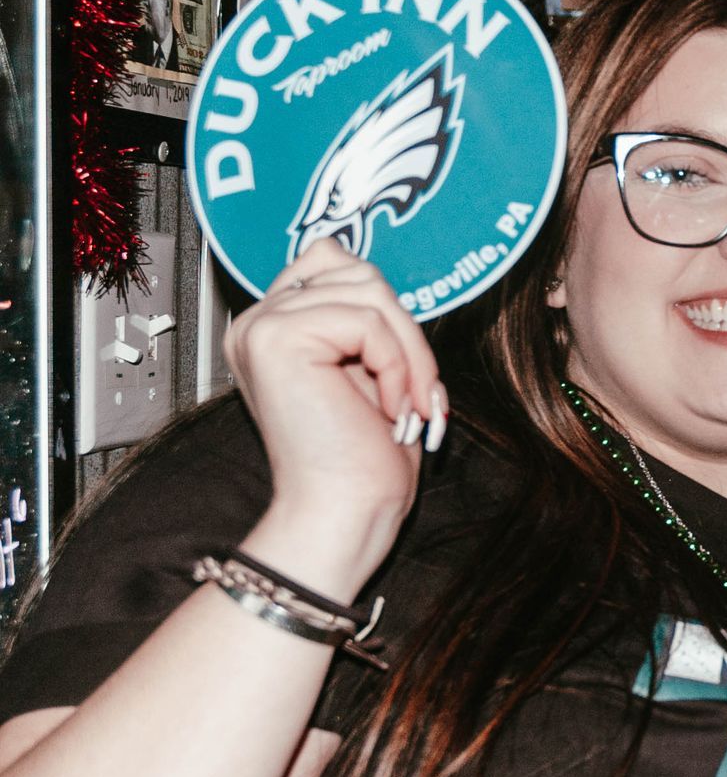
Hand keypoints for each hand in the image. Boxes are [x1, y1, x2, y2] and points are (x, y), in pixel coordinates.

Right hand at [224, 240, 445, 601]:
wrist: (342, 514)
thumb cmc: (362, 459)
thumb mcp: (371, 372)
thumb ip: (367, 321)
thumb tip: (384, 282)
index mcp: (273, 328)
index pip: (335, 262)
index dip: (388, 313)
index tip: (405, 375)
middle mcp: (256, 322)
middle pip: (359, 272)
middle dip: (407, 331)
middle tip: (420, 395)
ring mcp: (261, 327)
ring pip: (370, 291)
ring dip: (410, 351)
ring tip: (408, 404)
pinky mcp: (276, 338)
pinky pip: (368, 320)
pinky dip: (399, 365)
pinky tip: (391, 410)